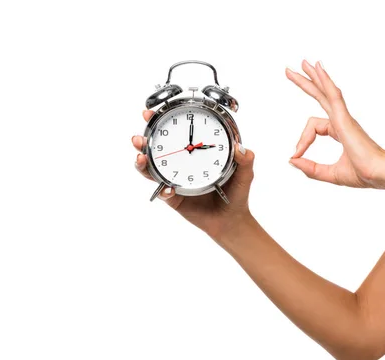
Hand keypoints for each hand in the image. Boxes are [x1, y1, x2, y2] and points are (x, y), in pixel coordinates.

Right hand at [132, 110, 255, 238]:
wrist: (230, 221)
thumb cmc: (235, 195)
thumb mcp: (244, 175)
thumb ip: (246, 161)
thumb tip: (242, 149)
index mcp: (194, 152)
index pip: (174, 133)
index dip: (160, 121)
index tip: (150, 113)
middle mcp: (179, 164)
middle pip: (154, 149)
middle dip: (142, 142)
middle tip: (138, 138)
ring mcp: (173, 180)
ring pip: (151, 170)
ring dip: (142, 164)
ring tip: (140, 158)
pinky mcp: (173, 199)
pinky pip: (163, 192)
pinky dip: (163, 190)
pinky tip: (168, 189)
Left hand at [286, 60, 384, 187]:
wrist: (380, 175)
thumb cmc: (363, 174)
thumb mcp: (328, 173)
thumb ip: (310, 168)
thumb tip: (291, 160)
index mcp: (340, 131)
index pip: (313, 128)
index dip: (301, 141)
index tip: (296, 155)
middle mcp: (342, 121)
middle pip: (320, 96)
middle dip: (305, 83)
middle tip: (290, 70)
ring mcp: (344, 118)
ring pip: (325, 91)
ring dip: (313, 77)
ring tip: (301, 63)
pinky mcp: (345, 118)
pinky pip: (333, 95)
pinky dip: (325, 81)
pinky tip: (318, 68)